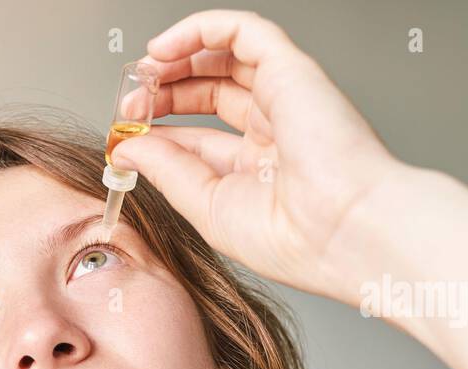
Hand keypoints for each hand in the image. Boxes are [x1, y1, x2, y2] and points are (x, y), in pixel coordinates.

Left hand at [111, 9, 404, 304]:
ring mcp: (284, 97)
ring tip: (143, 72)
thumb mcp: (207, 207)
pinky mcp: (292, 70)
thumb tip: (127, 144)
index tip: (125, 133)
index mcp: (258, 168)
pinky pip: (243, 30)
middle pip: (208, 91)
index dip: (158, 128)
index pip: (198, 135)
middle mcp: (274, 129)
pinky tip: (164, 48)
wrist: (343, 234)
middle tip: (130, 101)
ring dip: (176, 58)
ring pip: (224, 55)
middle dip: (163, 90)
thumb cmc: (293, 239)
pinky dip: (200, 29)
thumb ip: (167, 170)